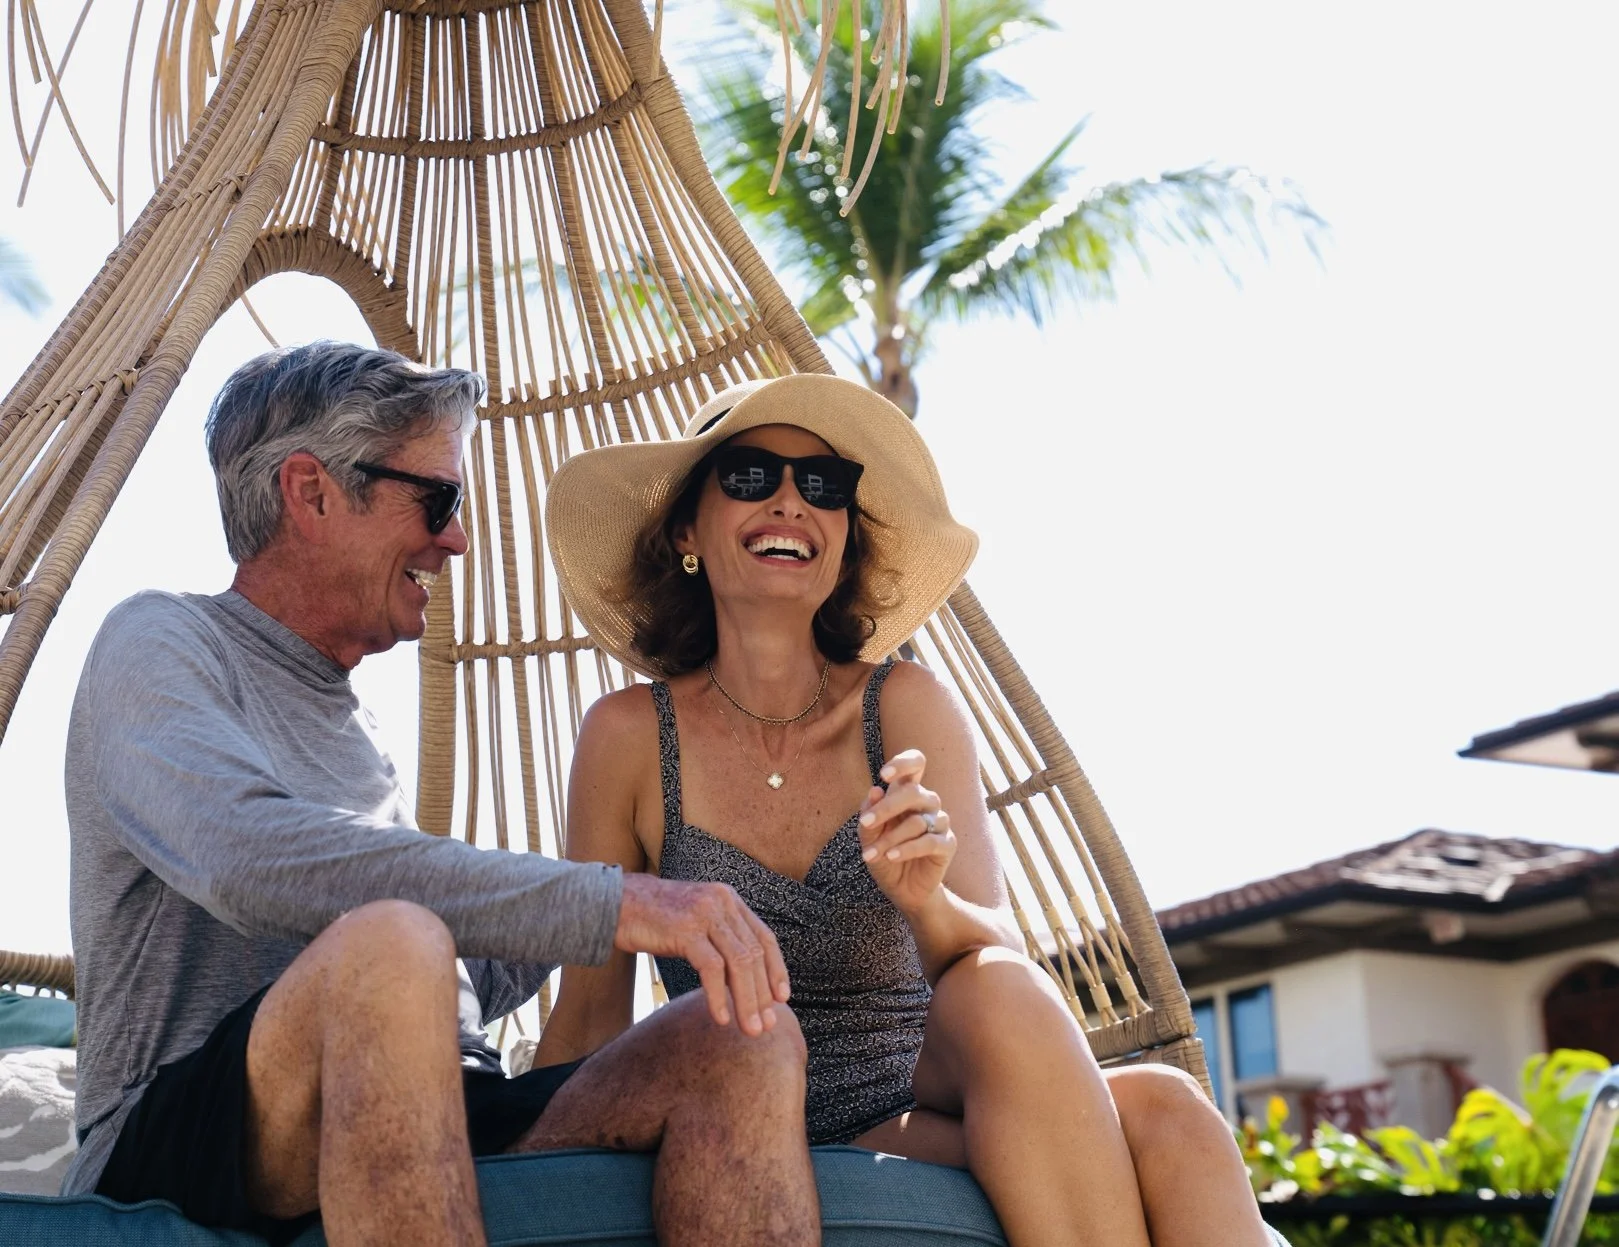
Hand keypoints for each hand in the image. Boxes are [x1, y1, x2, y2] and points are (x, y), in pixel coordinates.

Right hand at [614, 873, 790, 1035]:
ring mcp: (704, 914)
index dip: (776, 969)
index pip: (764, 938)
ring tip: (750, 1029)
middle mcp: (722, 902)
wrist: (614, 902)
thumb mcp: (695, 921)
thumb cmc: (654, 919)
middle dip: (762, 994)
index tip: (782, 998)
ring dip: (747, 1001)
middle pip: (754, 954)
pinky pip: (712, 968)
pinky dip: (719, 996)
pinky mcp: (685, 929)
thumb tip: (743, 978)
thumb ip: (719, 938)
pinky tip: (721, 1017)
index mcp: (728, 900)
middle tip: (766, 1026)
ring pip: (739, 963)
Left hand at [858, 749, 955, 915]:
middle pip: (914, 792)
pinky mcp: (947, 844)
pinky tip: (890, 857)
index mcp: (908, 793)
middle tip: (865, 823)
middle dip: (887, 808)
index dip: (903, 763)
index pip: (916, 763)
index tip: (884, 775)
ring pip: (917, 821)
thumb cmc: (884, 855)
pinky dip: (907, 849)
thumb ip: (869, 814)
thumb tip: (875, 790)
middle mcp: (927, 803)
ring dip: (890, 838)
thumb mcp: (869, 836)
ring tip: (871, 855)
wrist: (902, 889)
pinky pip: (930, 842)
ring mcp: (940, 823)